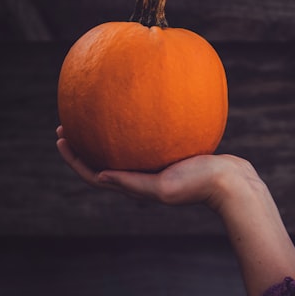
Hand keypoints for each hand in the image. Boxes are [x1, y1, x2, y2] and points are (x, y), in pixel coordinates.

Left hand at [56, 125, 258, 211]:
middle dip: (82, 145)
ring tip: (99, 114)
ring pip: (124, 150)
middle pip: (103, 161)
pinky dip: (136, 127)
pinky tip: (141, 108)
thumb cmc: (200, 185)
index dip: (73, 159)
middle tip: (69, 123)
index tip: (61, 137)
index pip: (95, 175)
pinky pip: (147, 140)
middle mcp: (142, 177)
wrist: (233, 182)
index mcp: (136, 186)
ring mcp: (157, 167)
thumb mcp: (163, 187)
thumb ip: (133, 183)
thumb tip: (99, 175)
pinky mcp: (173, 156)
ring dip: (105, 136)